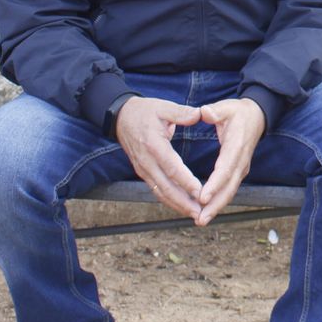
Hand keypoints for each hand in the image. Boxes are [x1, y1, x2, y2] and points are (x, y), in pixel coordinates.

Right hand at [115, 97, 206, 218]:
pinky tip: (182, 205)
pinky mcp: (143, 172)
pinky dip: (169, 199)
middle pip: (166, 186)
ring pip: (161, 192)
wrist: (121, 117)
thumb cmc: (144, 111)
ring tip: (194, 214)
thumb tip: (199, 114)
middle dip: (183, 202)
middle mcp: (147, 161)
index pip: (171, 167)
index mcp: (153, 144)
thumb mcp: (163, 107)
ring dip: (177, 205)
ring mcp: (143, 169)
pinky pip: (157, 189)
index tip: (200, 191)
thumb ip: (181, 113)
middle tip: (200, 212)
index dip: (185, 181)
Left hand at [194, 97, 267, 226]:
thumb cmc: (239, 112)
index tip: (203, 197)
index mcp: (237, 145)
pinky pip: (229, 189)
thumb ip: (215, 111)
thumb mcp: (227, 107)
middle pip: (229, 187)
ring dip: (217, 207)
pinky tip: (207, 211)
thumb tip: (204, 112)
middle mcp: (241, 160)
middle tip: (200, 219)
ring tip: (201, 220)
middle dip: (215, 204)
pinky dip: (219, 201)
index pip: (226, 168)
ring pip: (230, 191)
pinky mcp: (239, 171)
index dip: (215, 184)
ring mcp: (242, 167)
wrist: (258, 116)